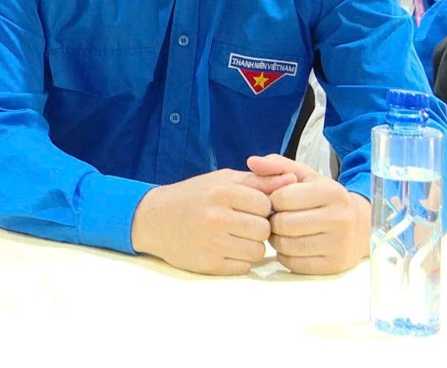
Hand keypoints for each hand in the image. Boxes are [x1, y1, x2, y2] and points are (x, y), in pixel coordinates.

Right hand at [131, 168, 298, 274]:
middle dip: (258, 229)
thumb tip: (294, 179)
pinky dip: (238, 260)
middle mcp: (216, 217)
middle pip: (264, 230)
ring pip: (256, 251)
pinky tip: (224, 249)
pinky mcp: (207, 264)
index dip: (262, 208)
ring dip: (250, 246)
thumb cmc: (192, 196)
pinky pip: (242, 267)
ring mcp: (211, 243)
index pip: (266, 205)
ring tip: (234, 237)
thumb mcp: (222, 180)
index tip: (248, 208)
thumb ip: (259, 181)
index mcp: (222, 192)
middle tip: (242, 224)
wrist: (153, 219)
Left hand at [248, 154, 369, 274]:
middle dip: (273, 221)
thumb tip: (252, 161)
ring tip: (283, 232)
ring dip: (277, 240)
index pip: (282, 198)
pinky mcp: (334, 266)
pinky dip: (286, 256)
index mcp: (331, 192)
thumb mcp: (304, 176)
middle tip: (277, 219)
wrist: (358, 227)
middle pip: (283, 224)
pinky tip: (293, 246)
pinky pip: (293, 264)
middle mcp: (340, 219)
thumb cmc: (322, 199)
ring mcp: (340, 245)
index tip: (276, 202)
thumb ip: (277, 166)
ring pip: (286, 246)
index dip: (271, 200)